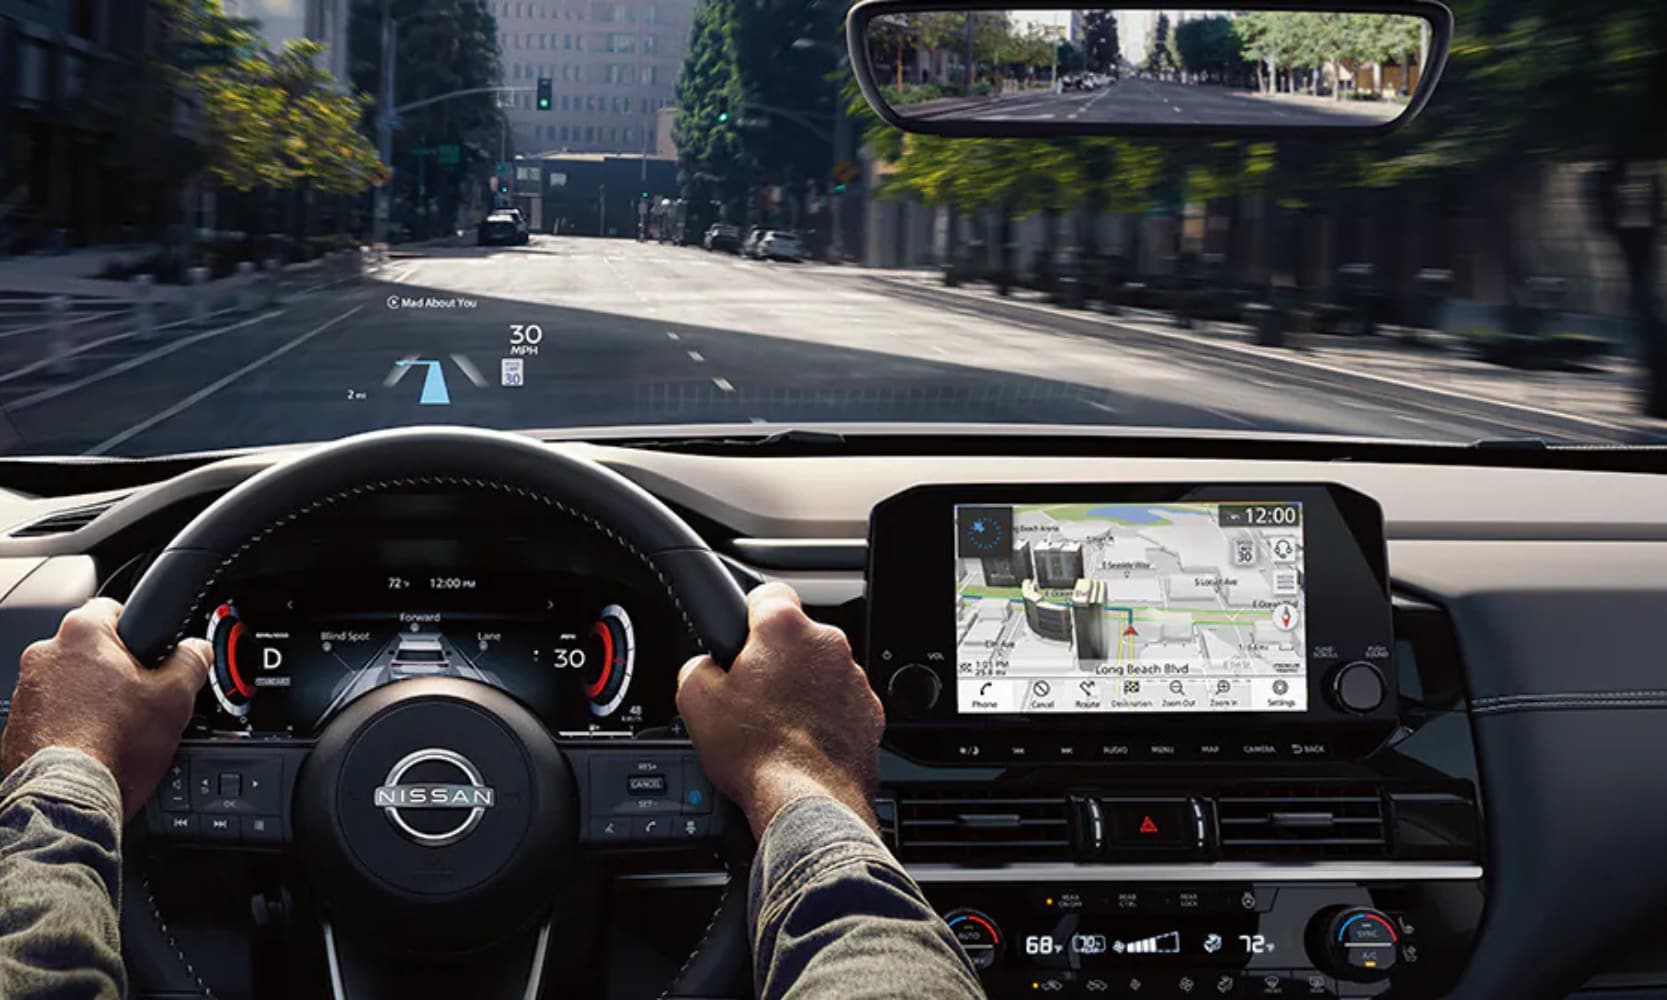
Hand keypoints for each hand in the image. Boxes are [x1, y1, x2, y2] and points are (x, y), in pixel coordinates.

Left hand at [2, 598, 210, 820]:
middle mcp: (45, 655)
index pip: (116, 608)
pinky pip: (51, 713)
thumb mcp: (175, 699)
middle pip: (92, 649)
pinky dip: (69, 724)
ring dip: (90, 697)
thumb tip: (197, 649)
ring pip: (70, 682)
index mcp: (83, 634)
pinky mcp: (16, 723)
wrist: (66, 798)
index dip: (141, 630)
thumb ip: (192, 661)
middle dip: (116, 669)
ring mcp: (25, 690)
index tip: (152, 652)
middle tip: (141, 697)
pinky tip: (92, 744)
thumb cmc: (112, 746)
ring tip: (116, 728)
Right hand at [676, 582, 883, 837]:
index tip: (742, 636)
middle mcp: (827, 644)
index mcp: (784, 628)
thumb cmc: (758, 753)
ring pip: (819, 670)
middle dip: (774, 660)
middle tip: (752, 695)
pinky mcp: (869, 711)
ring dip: (801, 687)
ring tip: (776, 724)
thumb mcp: (696, 701)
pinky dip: (824, 714)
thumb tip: (705, 667)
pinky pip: (840, 701)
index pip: (767, 593)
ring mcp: (853, 678)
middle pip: (794, 637)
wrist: (807, 801)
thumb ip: (696, 666)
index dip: (748, 615)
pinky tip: (801, 739)